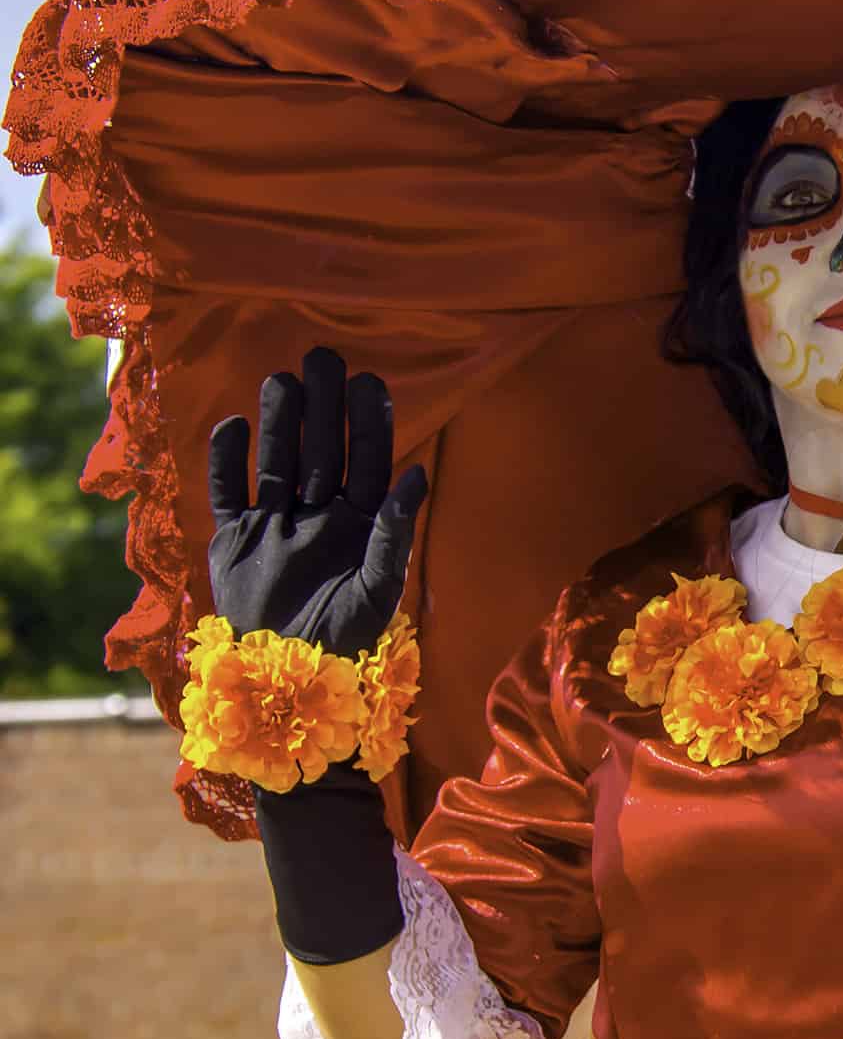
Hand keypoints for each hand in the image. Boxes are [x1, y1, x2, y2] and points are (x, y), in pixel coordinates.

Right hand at [207, 347, 426, 654]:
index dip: (369, 421)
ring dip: (280, 422)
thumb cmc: (344, 640)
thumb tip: (418, 474)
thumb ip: (395, 532)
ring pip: (278, 460)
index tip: (370, 380)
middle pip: (321, 449)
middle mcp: (319, 514)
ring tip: (282, 380)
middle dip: (324, 406)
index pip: (366, 460)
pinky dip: (228, 462)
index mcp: (361, 522)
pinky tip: (232, 426)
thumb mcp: (378, 589)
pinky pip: (228, 491)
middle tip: (323, 357)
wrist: (285, 681)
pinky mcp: (234, 540)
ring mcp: (276, 524)